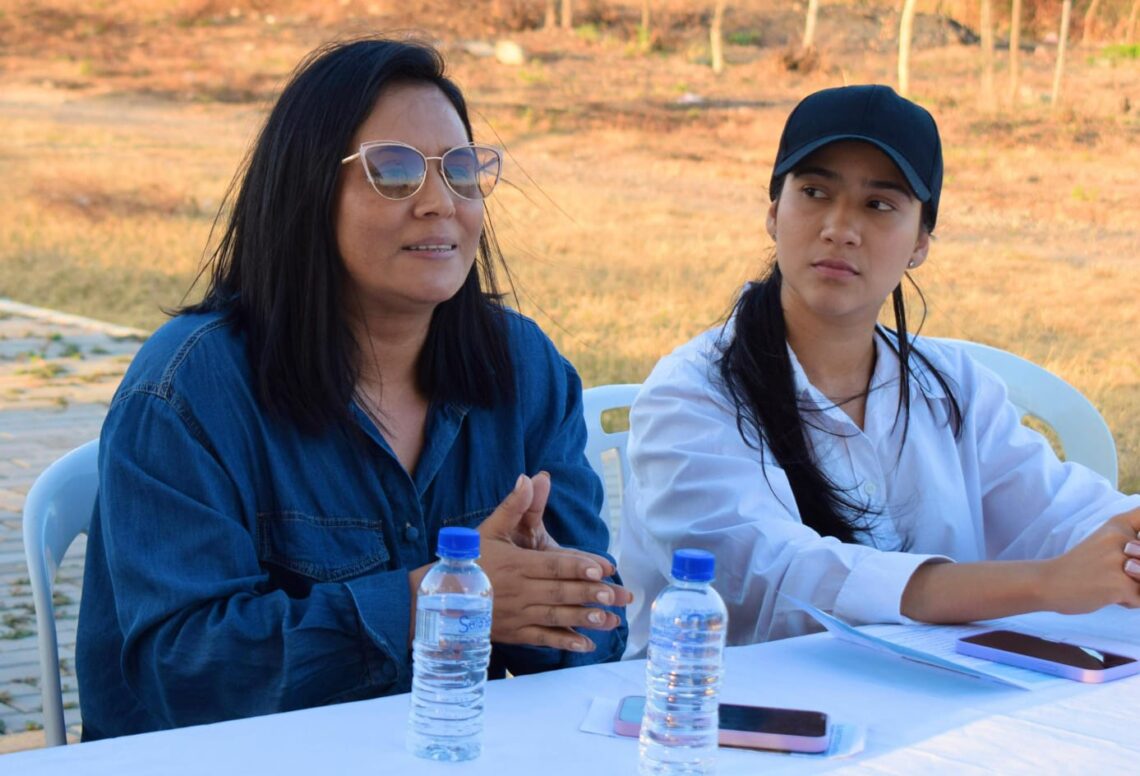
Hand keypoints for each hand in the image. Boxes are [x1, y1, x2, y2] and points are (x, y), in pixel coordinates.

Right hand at [477, 472, 632, 652]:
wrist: (441, 599)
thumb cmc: (469, 561)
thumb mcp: (489, 530)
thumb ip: (514, 506)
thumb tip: (529, 478)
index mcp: (516, 564)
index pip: (553, 565)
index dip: (578, 567)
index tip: (602, 569)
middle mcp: (519, 591)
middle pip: (560, 592)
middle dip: (590, 594)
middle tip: (617, 595)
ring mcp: (518, 615)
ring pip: (555, 617)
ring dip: (584, 619)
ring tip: (610, 620)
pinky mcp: (515, 634)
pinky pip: (542, 639)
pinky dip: (564, 643)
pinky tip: (587, 645)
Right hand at [1041, 508, 1139, 613]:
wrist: (1047, 583)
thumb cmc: (1079, 567)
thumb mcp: (1105, 543)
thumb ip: (1133, 545)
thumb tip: (1138, 563)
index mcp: (1118, 525)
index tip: (1130, 545)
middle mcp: (1121, 538)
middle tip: (1120, 571)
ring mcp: (1121, 561)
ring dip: (1137, 587)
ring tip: (1116, 585)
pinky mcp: (1121, 584)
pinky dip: (1129, 601)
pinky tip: (1109, 596)